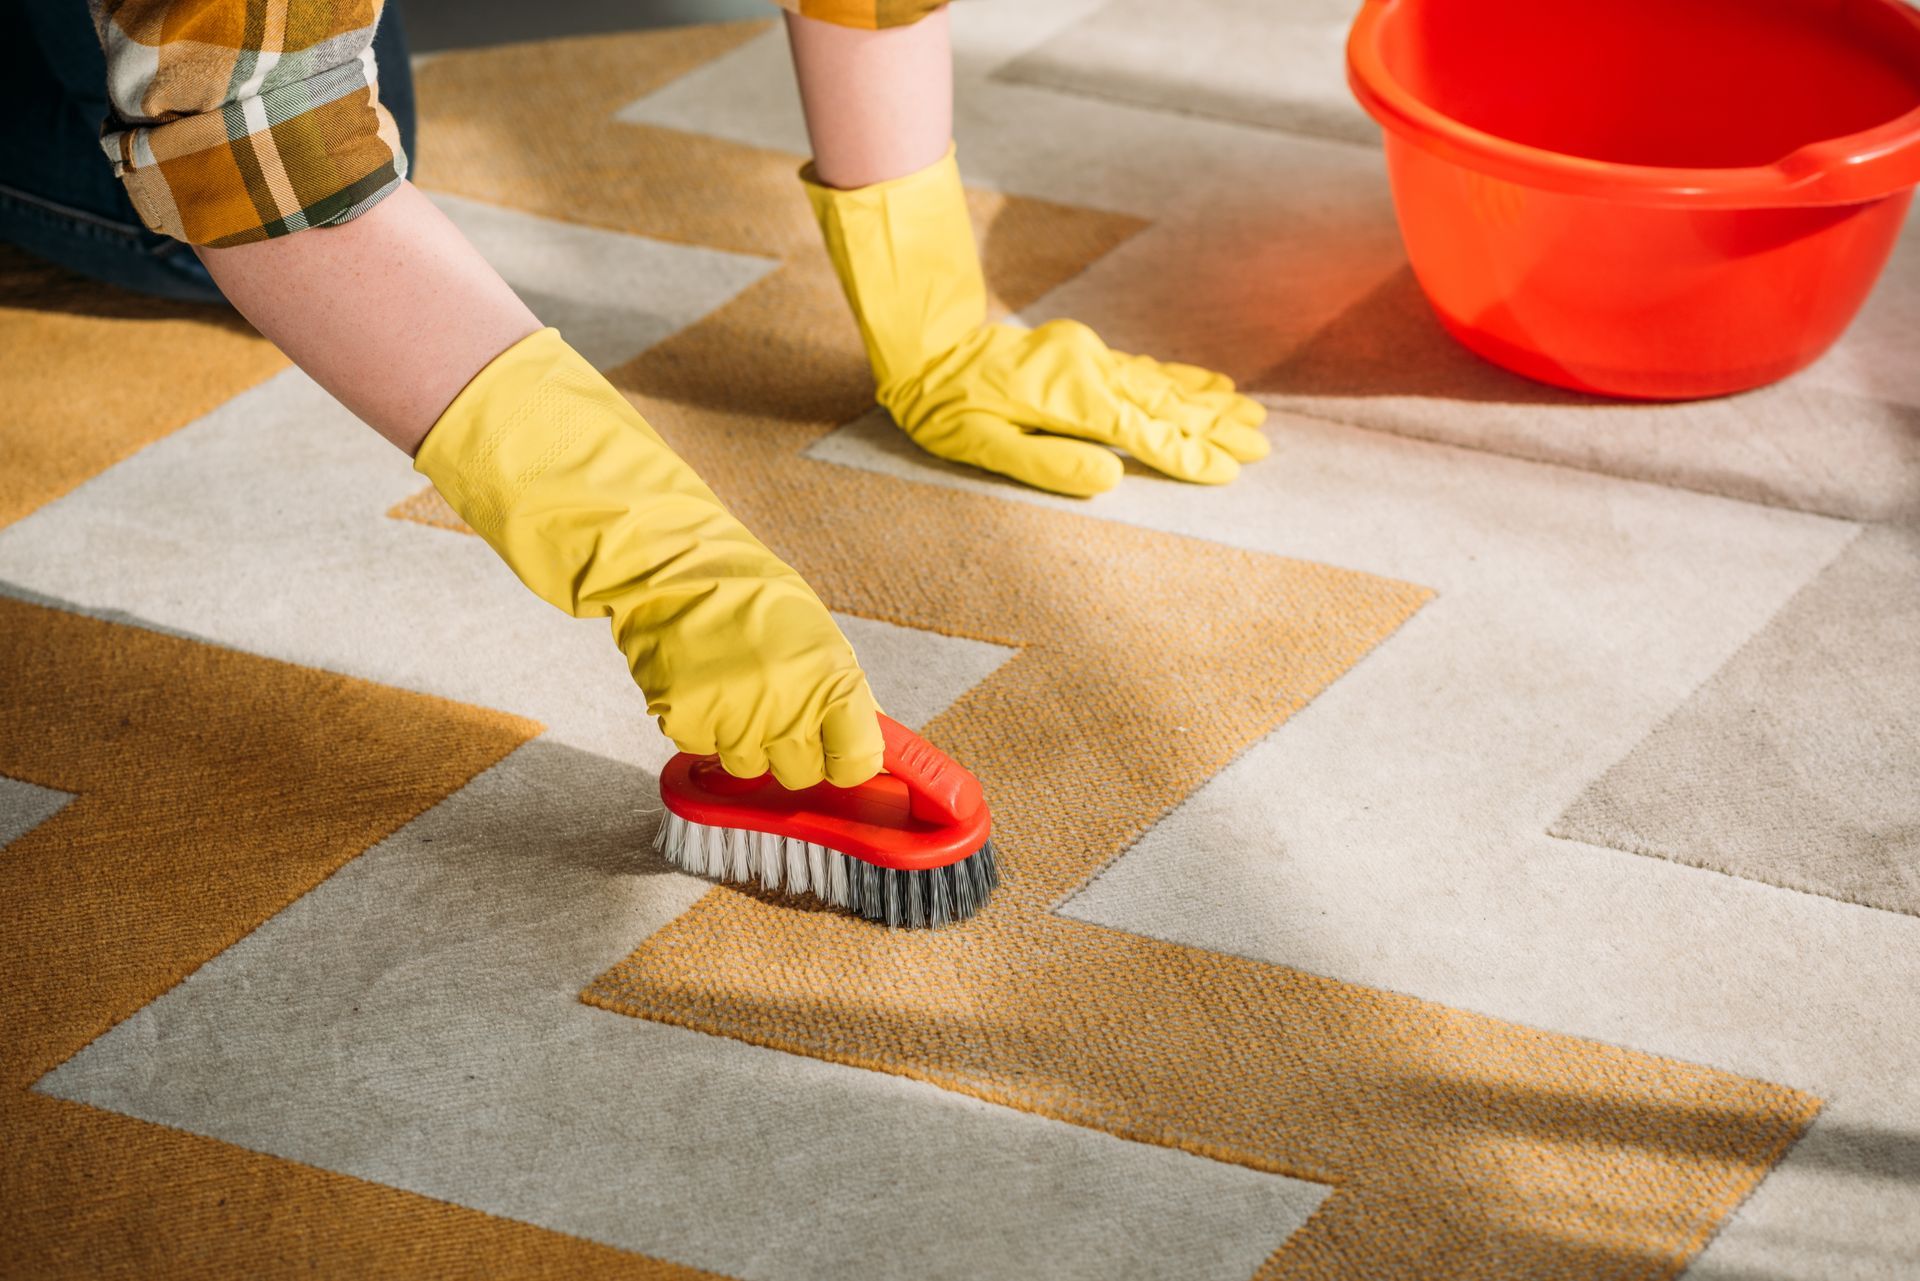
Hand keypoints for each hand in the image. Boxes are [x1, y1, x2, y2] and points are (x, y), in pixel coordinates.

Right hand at [415, 328, 884, 788]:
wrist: (671, 567)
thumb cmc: (749, 595)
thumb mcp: (817, 634)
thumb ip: (845, 693)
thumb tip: (872, 744)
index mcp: (832, 681)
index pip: (856, 762)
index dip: (847, 760)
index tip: (839, 753)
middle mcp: (788, 707)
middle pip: (801, 774)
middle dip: (793, 751)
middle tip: (776, 707)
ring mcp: (735, 720)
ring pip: (749, 767)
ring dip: (744, 738)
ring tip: (734, 686)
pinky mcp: (686, 724)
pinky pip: (704, 747)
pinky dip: (703, 724)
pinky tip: (702, 682)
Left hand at [889, 317, 1268, 496]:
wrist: (926, 348)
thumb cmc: (946, 407)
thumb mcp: (982, 446)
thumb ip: (1047, 464)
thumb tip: (1110, 479)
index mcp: (1070, 398)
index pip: (1143, 432)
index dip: (1187, 454)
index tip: (1229, 471)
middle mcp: (1089, 369)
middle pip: (1166, 404)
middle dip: (1216, 427)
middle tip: (1262, 446)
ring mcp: (1089, 356)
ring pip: (1161, 384)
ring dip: (1208, 401)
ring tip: (1251, 416)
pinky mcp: (1084, 352)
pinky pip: (1144, 367)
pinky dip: (1180, 377)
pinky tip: (1209, 382)